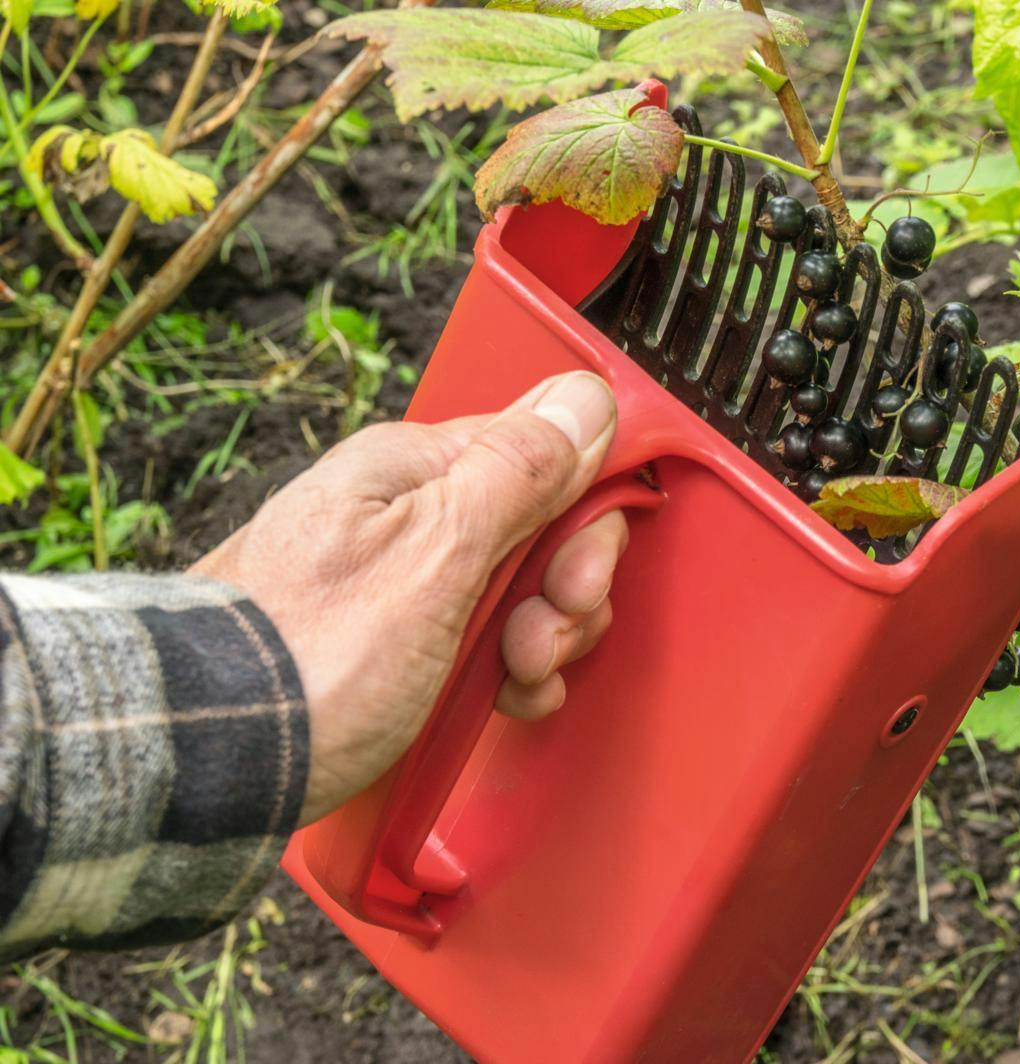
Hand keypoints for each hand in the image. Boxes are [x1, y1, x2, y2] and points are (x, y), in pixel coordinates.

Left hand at [193, 371, 622, 825]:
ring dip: (539, 639)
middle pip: (537, 527)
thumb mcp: (433, 555)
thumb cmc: (308, 663)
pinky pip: (479, 636)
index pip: (545, 456)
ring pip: (516, 588)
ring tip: (513, 679)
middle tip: (538, 640)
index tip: (577, 578)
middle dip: (561, 590)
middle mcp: (403, 512)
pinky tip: (499, 698)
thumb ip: (516, 473)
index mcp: (411, 469)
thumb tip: (583, 399)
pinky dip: (504, 670)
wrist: (206, 761)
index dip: (585, 519)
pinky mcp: (391, 639)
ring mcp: (398, 578)